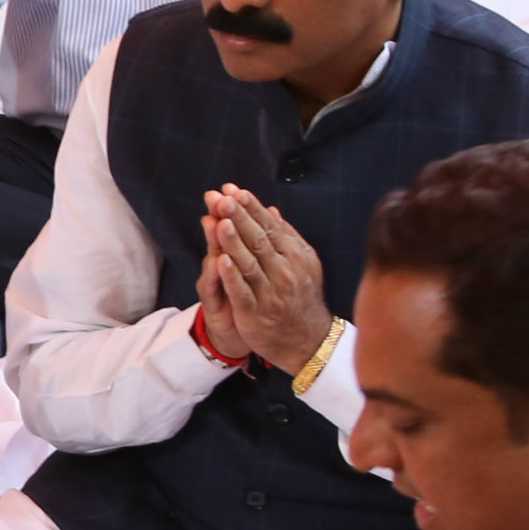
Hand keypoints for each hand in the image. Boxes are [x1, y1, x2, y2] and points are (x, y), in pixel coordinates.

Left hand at [202, 187, 328, 372]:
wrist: (308, 340)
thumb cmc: (301, 297)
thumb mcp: (302, 263)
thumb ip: (286, 236)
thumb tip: (271, 210)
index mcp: (294, 255)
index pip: (269, 226)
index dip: (250, 208)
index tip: (234, 190)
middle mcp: (284, 271)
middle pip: (258, 240)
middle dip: (238, 217)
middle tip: (221, 197)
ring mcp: (270, 292)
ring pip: (249, 263)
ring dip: (234, 241)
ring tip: (220, 220)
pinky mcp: (255, 313)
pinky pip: (242, 291)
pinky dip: (232, 275)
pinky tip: (221, 260)